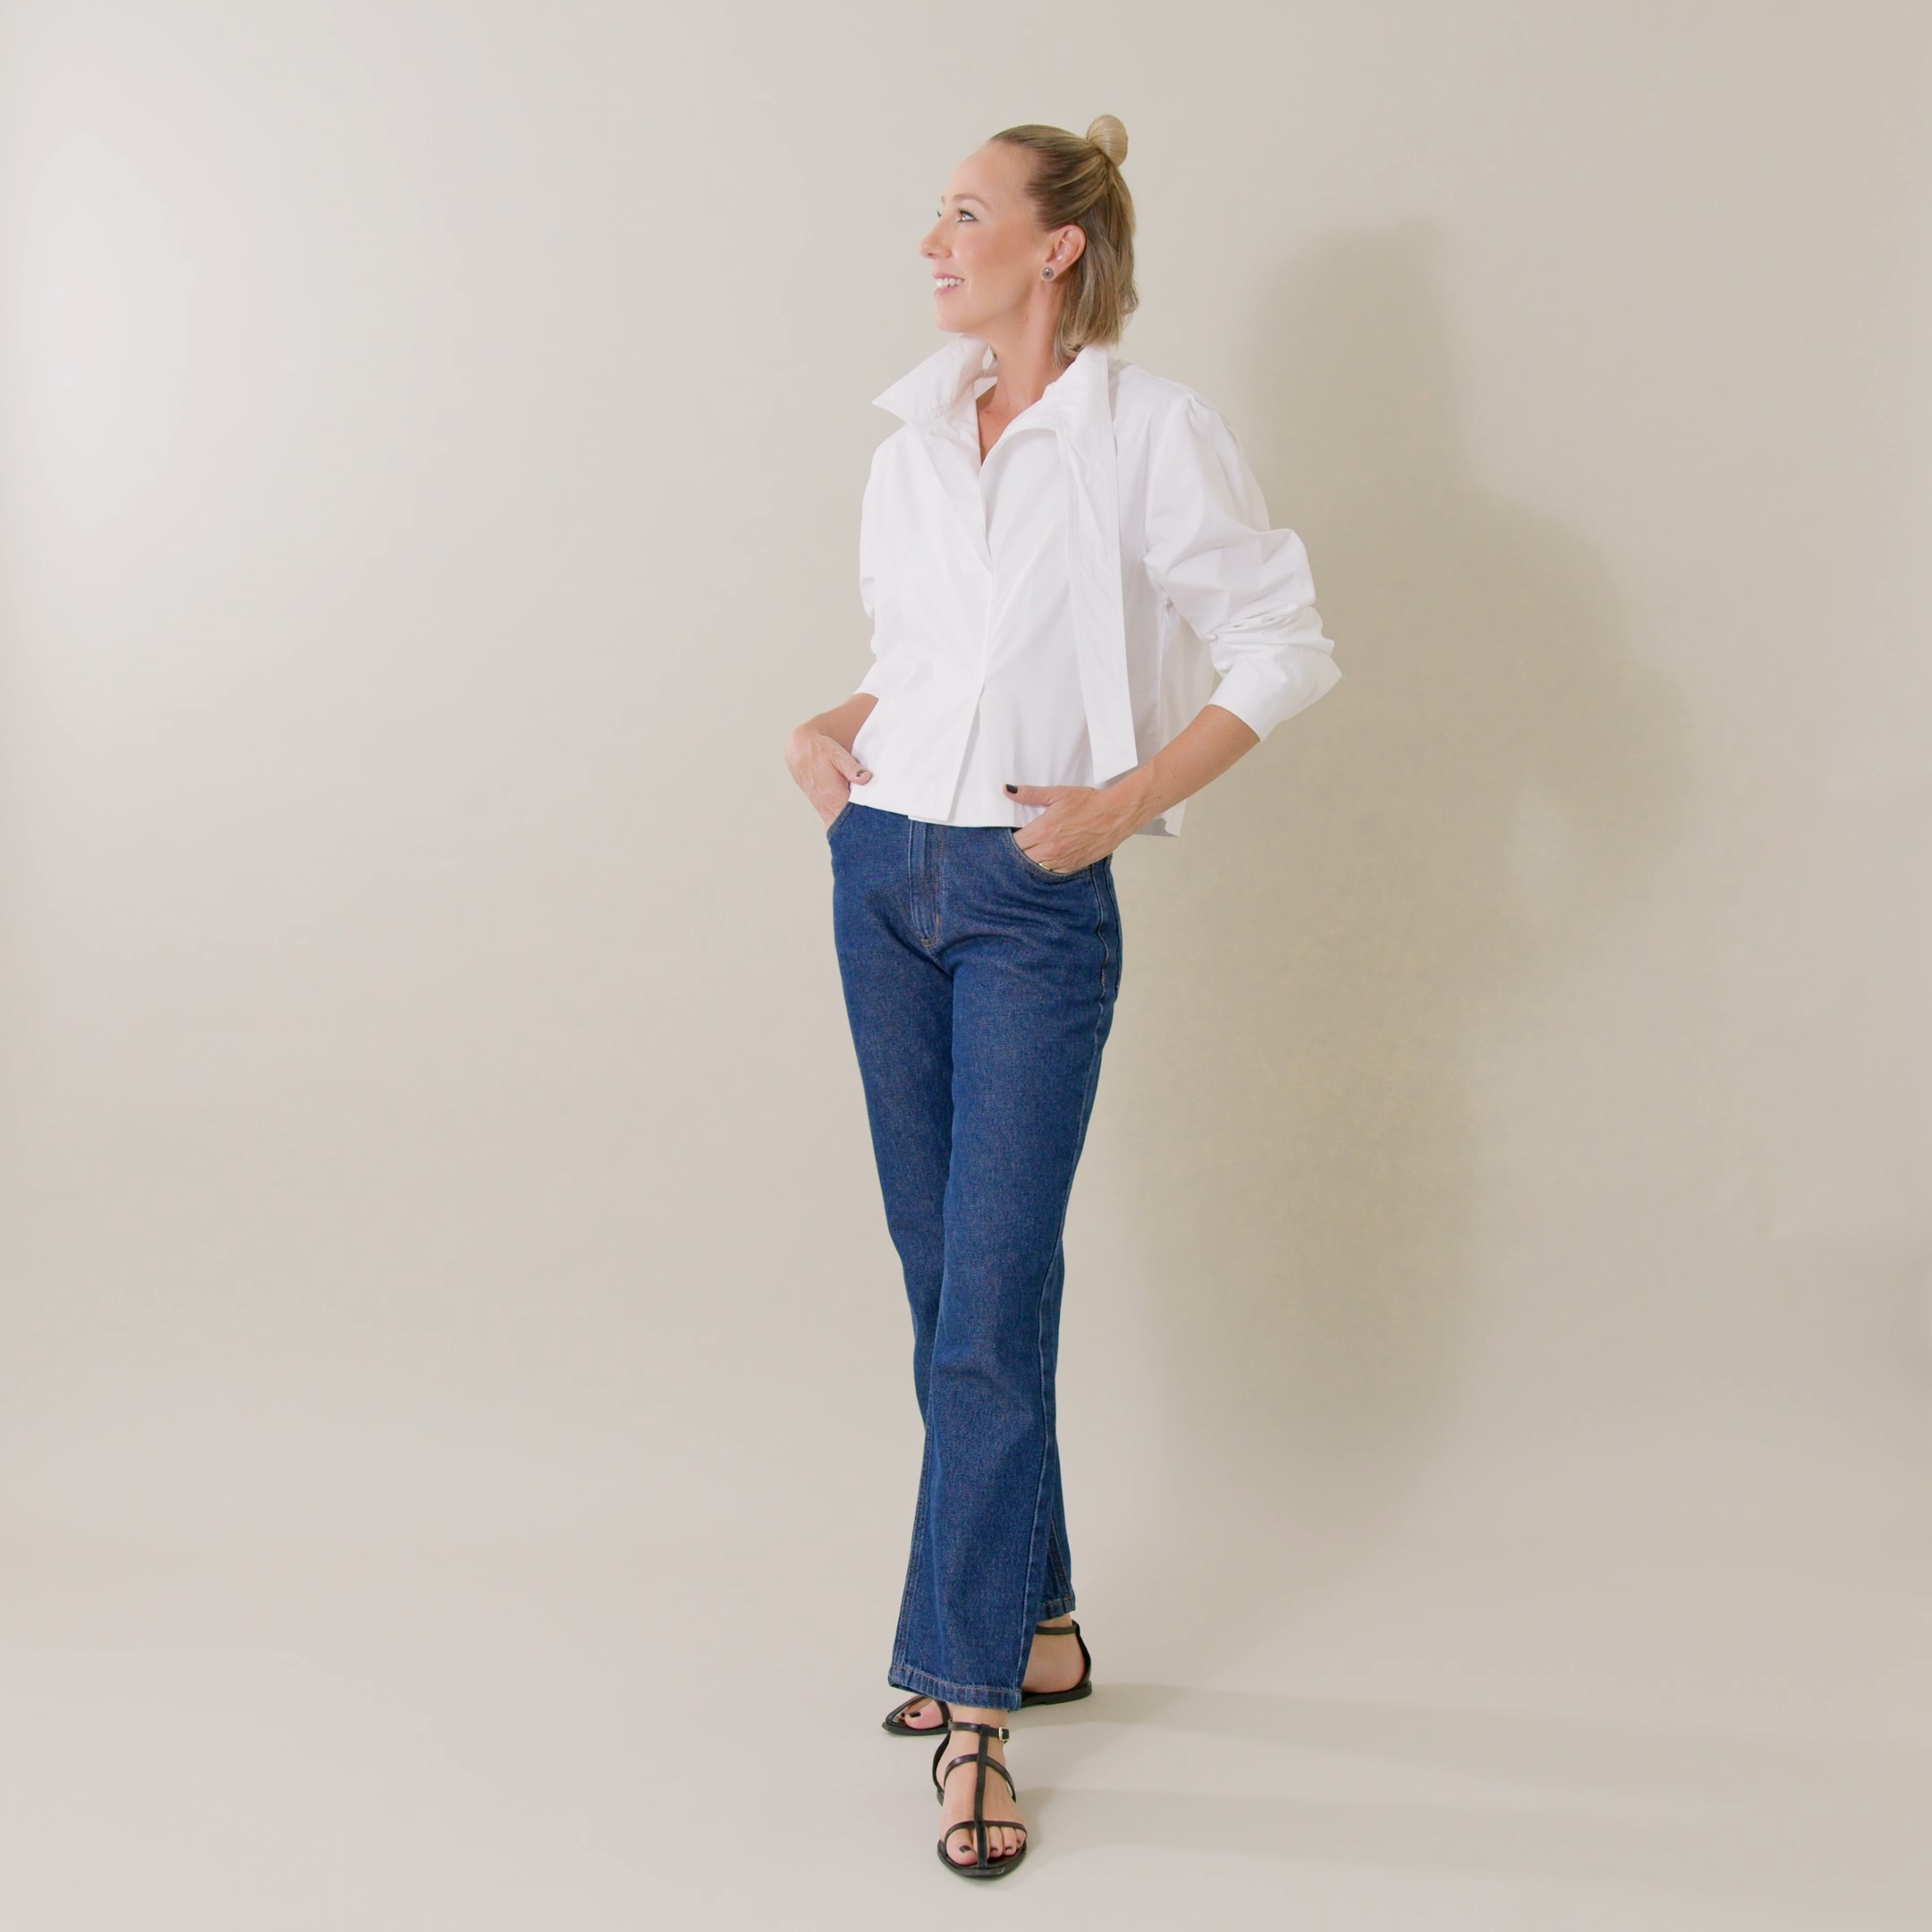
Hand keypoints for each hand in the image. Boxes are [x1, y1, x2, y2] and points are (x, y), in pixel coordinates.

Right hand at [785, 722, 871, 827]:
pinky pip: (833, 821)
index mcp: (832, 795)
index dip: (866, 820)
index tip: (878, 820)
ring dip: (852, 825)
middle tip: (877, 825)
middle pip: (847, 826)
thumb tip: (866, 778)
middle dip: (862, 826)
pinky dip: (844, 823)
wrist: (799, 751)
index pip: (852, 817)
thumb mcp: (837, 754)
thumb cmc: (819, 751)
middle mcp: (826, 806)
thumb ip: (852, 768)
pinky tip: (855, 819)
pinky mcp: (821, 808)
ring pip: (839, 826)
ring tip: (868, 824)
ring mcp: (822, 809)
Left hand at [1006, 779, 1147, 870]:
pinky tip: (1052, 855)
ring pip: (1036, 867)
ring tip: (1038, 848)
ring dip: (1034, 859)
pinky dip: (1049, 864)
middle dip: (1022, 849)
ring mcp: (1062, 860)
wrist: (1116, 815)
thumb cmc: (1088, 803)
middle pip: (1023, 857)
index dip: (1013, 839)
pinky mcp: (1073, 866)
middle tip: (1027, 841)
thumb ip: (1030, 794)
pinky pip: (1053, 871)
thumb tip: (1007, 790)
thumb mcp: (1057, 794)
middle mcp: (1049, 849)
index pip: (1015, 843)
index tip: (1016, 834)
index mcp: (1042, 831)